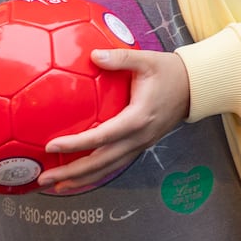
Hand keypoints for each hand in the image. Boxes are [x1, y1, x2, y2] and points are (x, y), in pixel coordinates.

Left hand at [39, 48, 191, 192]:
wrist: (197, 87)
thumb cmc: (171, 72)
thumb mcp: (147, 60)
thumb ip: (120, 58)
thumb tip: (93, 55)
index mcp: (138, 118)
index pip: (101, 136)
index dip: (75, 144)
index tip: (51, 146)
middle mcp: (139, 137)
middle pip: (102, 162)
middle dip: (72, 172)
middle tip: (43, 178)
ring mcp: (142, 143)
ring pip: (108, 168)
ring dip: (82, 179)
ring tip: (56, 185)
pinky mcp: (142, 144)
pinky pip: (116, 163)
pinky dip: (97, 173)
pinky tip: (80, 176)